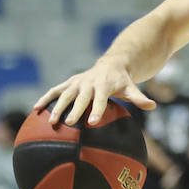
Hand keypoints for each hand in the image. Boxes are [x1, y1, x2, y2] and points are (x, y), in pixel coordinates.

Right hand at [37, 58, 154, 125]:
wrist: (111, 64)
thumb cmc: (122, 81)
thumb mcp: (131, 88)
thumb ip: (139, 98)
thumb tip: (153, 106)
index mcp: (104, 85)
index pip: (100, 100)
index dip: (96, 110)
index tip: (92, 123)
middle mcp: (88, 82)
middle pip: (80, 97)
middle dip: (74, 110)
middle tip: (68, 124)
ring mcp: (77, 82)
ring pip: (64, 94)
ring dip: (56, 106)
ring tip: (50, 121)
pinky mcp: (69, 82)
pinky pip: (54, 90)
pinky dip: (45, 98)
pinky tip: (35, 110)